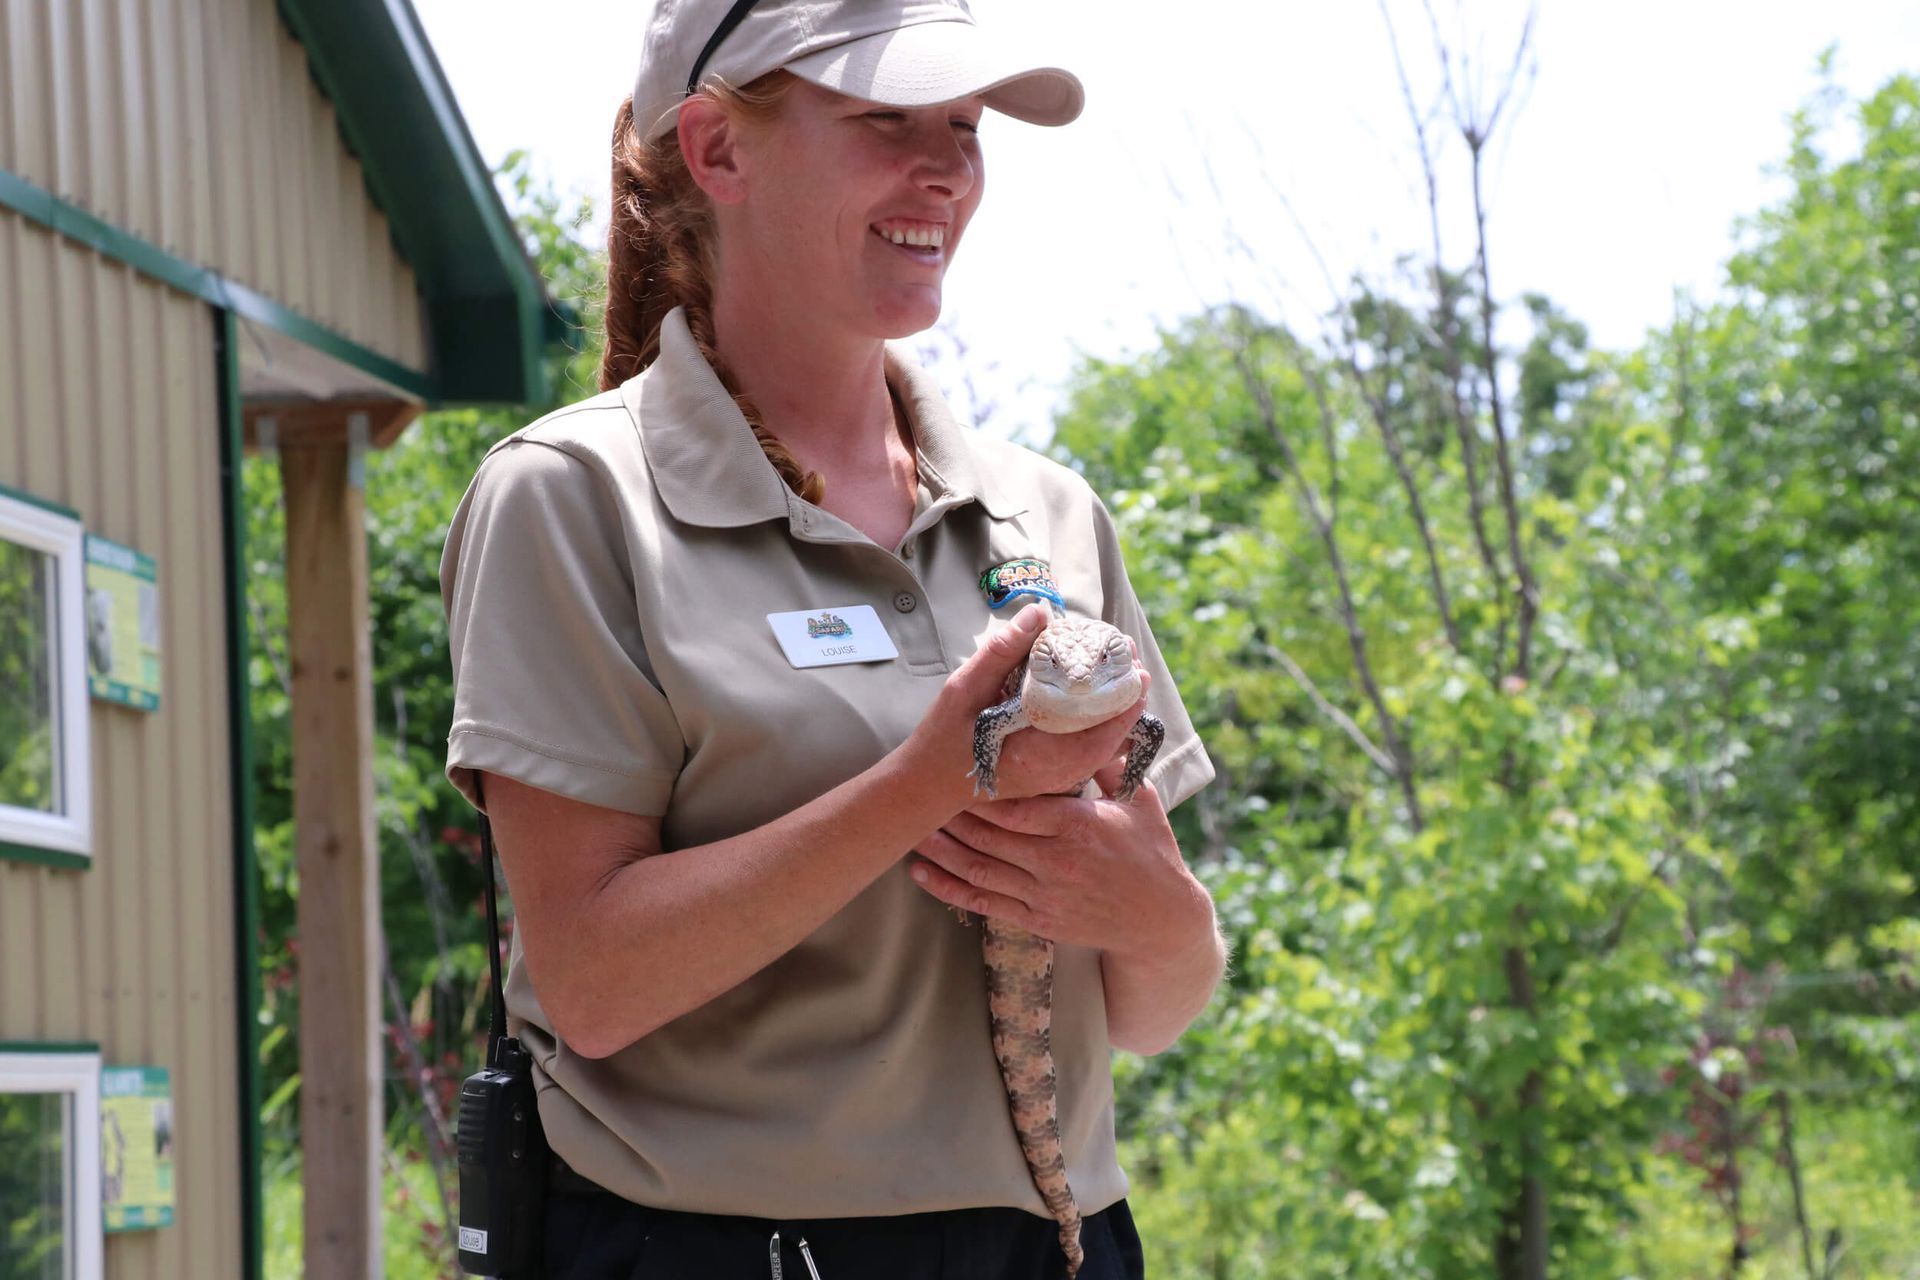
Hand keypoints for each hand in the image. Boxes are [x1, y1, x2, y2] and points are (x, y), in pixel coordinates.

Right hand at [900, 604, 1153, 812]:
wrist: (928, 784)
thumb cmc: (942, 739)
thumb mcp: (964, 689)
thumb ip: (1003, 652)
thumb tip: (1040, 613)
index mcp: (1039, 755)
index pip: (1100, 728)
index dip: (1124, 696)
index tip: (1134, 663)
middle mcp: (1056, 772)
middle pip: (1111, 736)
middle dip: (1125, 695)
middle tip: (1129, 656)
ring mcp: (1056, 777)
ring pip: (1104, 744)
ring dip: (1115, 709)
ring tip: (1120, 670)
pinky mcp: (1052, 774)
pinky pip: (1089, 749)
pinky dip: (1099, 723)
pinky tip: (1098, 696)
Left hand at [909, 775, 1210, 960]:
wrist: (1162, 923)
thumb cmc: (1153, 853)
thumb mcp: (1141, 800)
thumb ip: (1112, 762)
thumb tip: (1098, 717)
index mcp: (1077, 825)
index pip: (1015, 805)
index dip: (978, 791)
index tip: (953, 771)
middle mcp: (1055, 861)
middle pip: (988, 836)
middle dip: (950, 815)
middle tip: (918, 794)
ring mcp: (1044, 895)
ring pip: (978, 869)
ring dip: (941, 850)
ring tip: (909, 829)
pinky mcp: (1038, 920)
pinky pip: (984, 903)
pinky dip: (948, 889)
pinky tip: (921, 874)